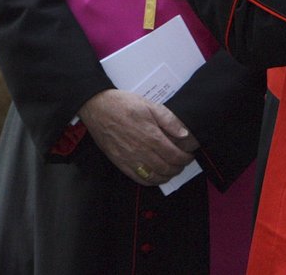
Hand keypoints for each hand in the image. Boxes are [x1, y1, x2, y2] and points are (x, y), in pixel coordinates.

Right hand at [78, 89, 198, 185]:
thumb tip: (184, 133)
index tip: (189, 155)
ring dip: (167, 176)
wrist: (97, 107)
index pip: (175, 155)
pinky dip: (152, 181)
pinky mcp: (120, 163)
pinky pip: (139, 179)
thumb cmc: (122, 104)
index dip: (185, 158)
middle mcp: (141, 151)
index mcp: (151, 136)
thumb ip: (168, 120)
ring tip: (172, 169)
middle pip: (167, 168)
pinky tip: (156, 175)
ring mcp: (130, 160)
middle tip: (182, 162)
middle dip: (179, 167)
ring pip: (155, 177)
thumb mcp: (149, 105)